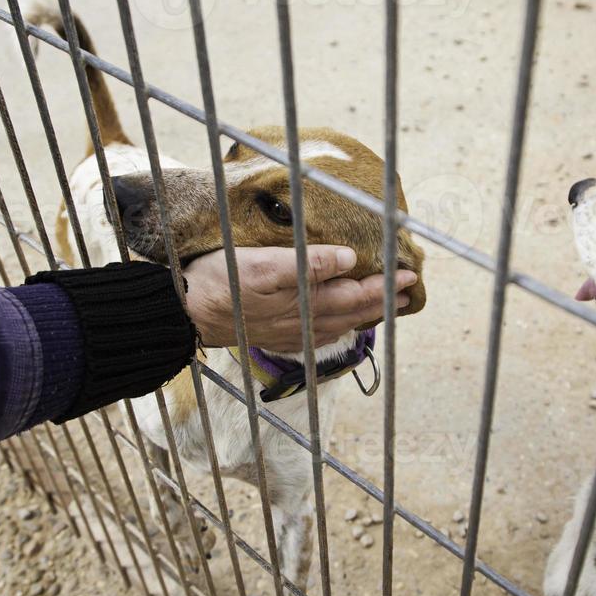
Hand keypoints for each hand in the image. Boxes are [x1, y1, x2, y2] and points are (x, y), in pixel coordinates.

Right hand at [182, 246, 416, 350]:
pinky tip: (338, 322)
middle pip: (355, 311)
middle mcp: (305, 323)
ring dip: (365, 313)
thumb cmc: (220, 280)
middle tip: (409, 290)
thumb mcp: (262, 264)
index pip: (359, 292)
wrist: (183, 313)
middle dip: (384, 300)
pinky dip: (338, 324)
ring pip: (340, 324)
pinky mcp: (275, 335)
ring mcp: (290, 332)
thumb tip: (350, 260)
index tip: (412, 273)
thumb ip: (307, 264)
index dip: (387, 283)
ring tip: (384, 305)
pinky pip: (319, 334)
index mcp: (307, 302)